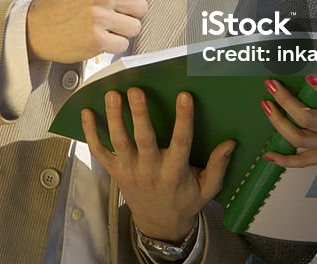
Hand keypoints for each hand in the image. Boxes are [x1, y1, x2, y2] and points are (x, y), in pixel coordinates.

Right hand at [26, 0, 152, 63]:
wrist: (35, 27)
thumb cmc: (62, 3)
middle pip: (142, 7)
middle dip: (130, 14)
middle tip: (112, 15)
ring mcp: (99, 17)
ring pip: (134, 28)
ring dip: (121, 31)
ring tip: (103, 27)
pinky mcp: (96, 39)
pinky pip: (123, 45)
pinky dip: (112, 45)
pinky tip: (98, 38)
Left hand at [81, 87, 235, 241]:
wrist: (159, 224)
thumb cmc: (184, 201)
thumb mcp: (207, 189)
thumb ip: (218, 166)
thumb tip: (230, 143)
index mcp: (174, 173)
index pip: (181, 142)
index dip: (183, 119)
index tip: (184, 96)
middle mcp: (149, 170)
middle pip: (143, 139)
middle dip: (139, 114)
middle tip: (136, 91)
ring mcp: (129, 170)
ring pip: (119, 141)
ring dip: (114, 117)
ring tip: (112, 94)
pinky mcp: (114, 171)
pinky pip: (99, 151)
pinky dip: (90, 133)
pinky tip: (87, 112)